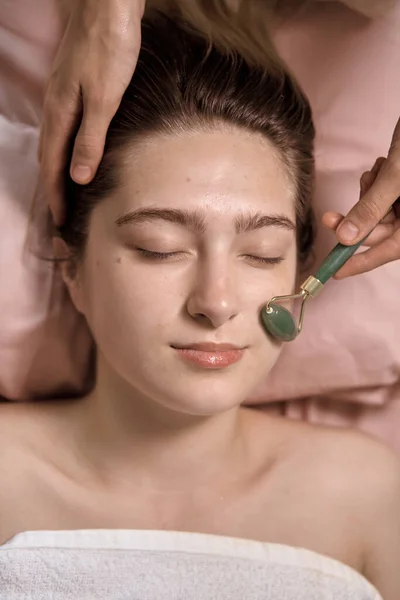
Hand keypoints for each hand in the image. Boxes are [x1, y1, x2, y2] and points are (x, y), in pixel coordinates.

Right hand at [39, 0, 144, 223]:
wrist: (108, 5)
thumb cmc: (110, 47)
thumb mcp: (105, 98)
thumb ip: (91, 138)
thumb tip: (79, 177)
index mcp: (61, 112)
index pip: (53, 165)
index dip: (57, 195)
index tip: (62, 221)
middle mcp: (56, 106)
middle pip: (49, 157)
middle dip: (54, 187)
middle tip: (64, 213)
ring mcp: (63, 95)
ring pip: (55, 142)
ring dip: (59, 170)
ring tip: (69, 192)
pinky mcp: (74, 87)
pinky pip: (65, 128)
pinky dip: (67, 149)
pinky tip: (78, 153)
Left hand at [322, 118, 399, 277]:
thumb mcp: (395, 178)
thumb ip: (370, 209)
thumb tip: (346, 238)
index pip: (388, 250)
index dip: (361, 263)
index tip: (336, 273)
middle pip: (380, 230)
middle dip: (355, 221)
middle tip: (329, 217)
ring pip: (379, 211)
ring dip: (367, 195)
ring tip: (375, 173)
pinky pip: (384, 195)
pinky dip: (376, 183)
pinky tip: (381, 165)